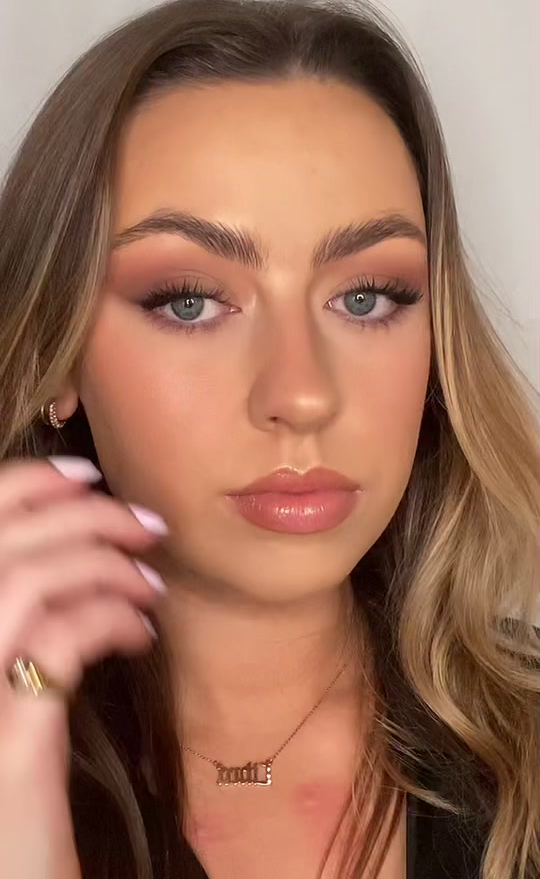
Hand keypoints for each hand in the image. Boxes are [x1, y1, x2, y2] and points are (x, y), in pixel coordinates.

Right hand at [0, 456, 167, 877]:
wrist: (14, 869)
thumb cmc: (14, 777)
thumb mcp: (6, 680)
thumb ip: (23, 616)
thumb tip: (75, 547)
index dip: (27, 485)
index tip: (87, 476)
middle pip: (8, 543)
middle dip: (87, 518)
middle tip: (148, 527)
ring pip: (31, 580)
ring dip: (106, 567)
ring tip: (150, 585)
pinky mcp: (7, 734)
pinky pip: (62, 638)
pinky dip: (111, 619)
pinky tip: (139, 634)